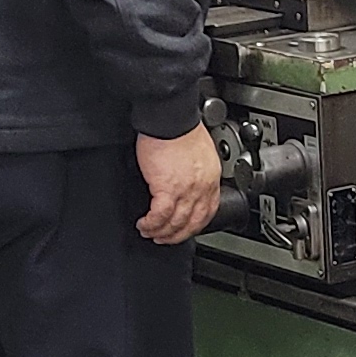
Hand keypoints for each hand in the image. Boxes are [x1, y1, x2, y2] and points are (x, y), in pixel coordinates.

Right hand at [135, 125, 221, 244]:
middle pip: (193, 222)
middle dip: (178, 234)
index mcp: (210, 177)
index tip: (186, 228)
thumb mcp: (199, 152)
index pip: (208, 209)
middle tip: (165, 238)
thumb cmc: (180, 127)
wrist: (170, 118)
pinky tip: (144, 224)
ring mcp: (186, 190)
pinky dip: (151, 223)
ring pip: (176, 222)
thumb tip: (187, 178)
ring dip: (162, 232)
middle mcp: (202, 187)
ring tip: (151, 233)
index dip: (196, 224)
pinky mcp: (166, 188)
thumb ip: (196, 169)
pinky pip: (160, 215)